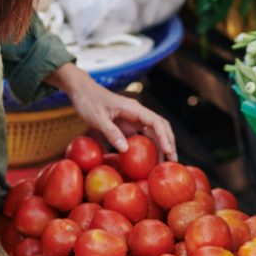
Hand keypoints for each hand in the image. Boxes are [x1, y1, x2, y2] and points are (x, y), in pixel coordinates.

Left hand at [51, 64, 176, 159]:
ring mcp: (135, 119)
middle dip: (169, 143)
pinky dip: (151, 147)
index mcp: (134, 108)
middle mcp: (139, 113)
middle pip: (161, 127)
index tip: (168, 151)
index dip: (164, 136)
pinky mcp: (130, 125)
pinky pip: (145, 136)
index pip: (156, 122)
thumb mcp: (97, 118)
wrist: (82, 91)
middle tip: (173, 161)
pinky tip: (151, 159)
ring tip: (166, 163)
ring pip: (155, 132)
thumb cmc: (88, 101)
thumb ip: (111, 132)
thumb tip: (126, 149)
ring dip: (162, 146)